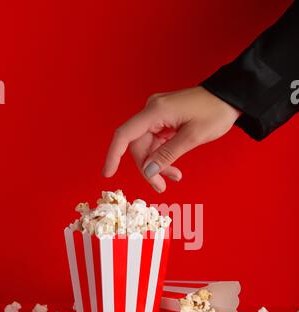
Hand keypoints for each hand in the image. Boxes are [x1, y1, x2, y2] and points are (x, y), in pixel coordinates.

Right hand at [102, 86, 240, 192]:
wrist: (231, 97)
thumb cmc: (215, 112)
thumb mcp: (192, 137)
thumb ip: (167, 155)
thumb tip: (148, 170)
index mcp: (156, 112)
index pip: (125, 135)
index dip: (113, 155)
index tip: (107, 173)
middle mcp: (152, 111)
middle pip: (138, 146)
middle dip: (148, 168)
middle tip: (162, 186)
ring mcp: (158, 115)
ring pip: (147, 146)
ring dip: (157, 164)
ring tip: (174, 177)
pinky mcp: (164, 119)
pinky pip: (156, 142)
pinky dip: (163, 156)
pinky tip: (173, 168)